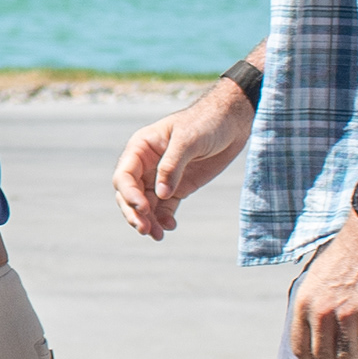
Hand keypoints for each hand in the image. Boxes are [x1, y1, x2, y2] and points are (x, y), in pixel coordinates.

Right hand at [115, 80, 253, 240]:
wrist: (232, 122)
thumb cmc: (206, 123)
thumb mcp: (188, 140)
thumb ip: (172, 166)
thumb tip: (160, 194)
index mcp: (141, 148)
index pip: (125, 175)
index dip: (129, 194)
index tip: (143, 208)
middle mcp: (146, 164)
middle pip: (130, 193)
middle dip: (135, 212)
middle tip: (144, 230)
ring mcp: (161, 177)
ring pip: (146, 204)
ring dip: (148, 220)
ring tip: (157, 236)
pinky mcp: (178, 186)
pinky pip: (165, 207)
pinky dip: (164, 218)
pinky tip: (170, 227)